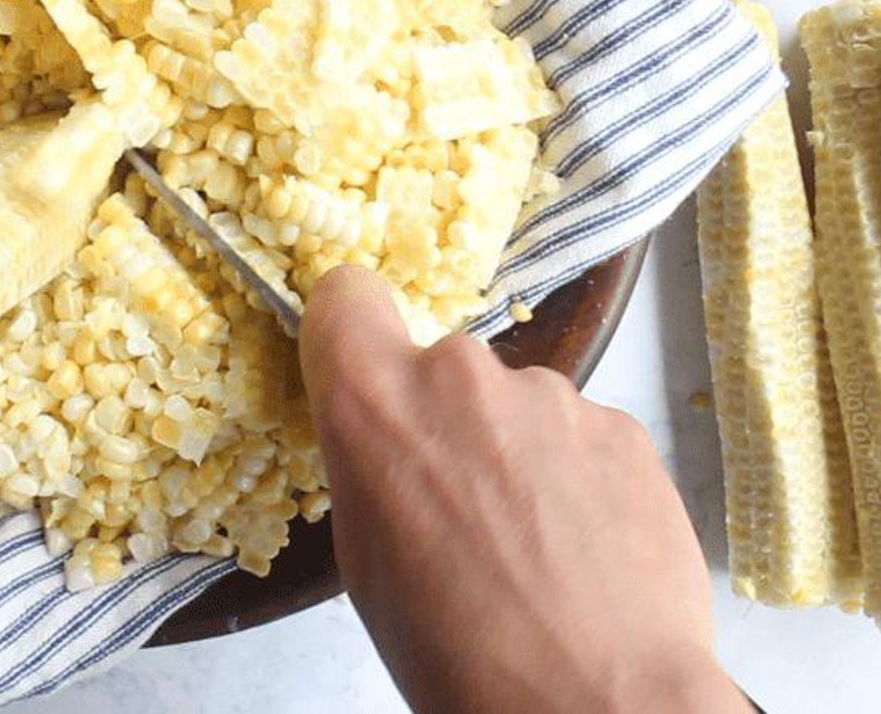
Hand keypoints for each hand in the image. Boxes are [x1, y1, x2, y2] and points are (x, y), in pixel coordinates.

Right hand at [299, 265, 748, 713]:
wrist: (596, 702)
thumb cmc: (457, 650)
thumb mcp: (367, 557)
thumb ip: (373, 462)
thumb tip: (396, 441)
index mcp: (375, 403)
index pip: (345, 295)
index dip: (349, 327)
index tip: (361, 362)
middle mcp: (460, 374)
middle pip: (440, 367)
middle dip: (447, 421)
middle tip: (465, 510)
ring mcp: (551, 395)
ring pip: (516, 405)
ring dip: (517, 453)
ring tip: (536, 545)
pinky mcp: (623, 425)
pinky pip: (579, 434)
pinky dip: (577, 477)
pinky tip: (585, 549)